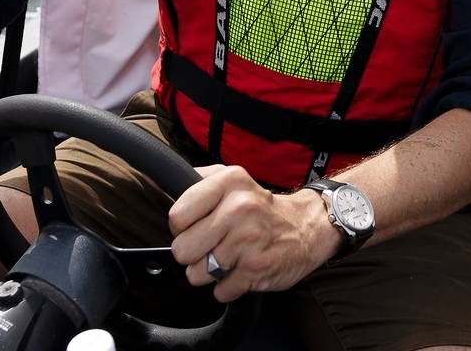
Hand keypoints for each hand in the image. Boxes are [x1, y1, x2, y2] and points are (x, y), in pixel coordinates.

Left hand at [167, 164, 341, 302]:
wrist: (308, 227)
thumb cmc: (261, 207)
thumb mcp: (233, 179)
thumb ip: (198, 180)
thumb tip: (162, 183)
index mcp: (229, 182)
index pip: (177, 216)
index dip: (182, 227)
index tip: (197, 226)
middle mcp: (239, 208)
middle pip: (182, 249)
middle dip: (193, 253)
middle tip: (212, 245)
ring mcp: (249, 241)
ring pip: (197, 274)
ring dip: (209, 272)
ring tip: (228, 257)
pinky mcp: (256, 269)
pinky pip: (220, 291)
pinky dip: (228, 286)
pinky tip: (242, 269)